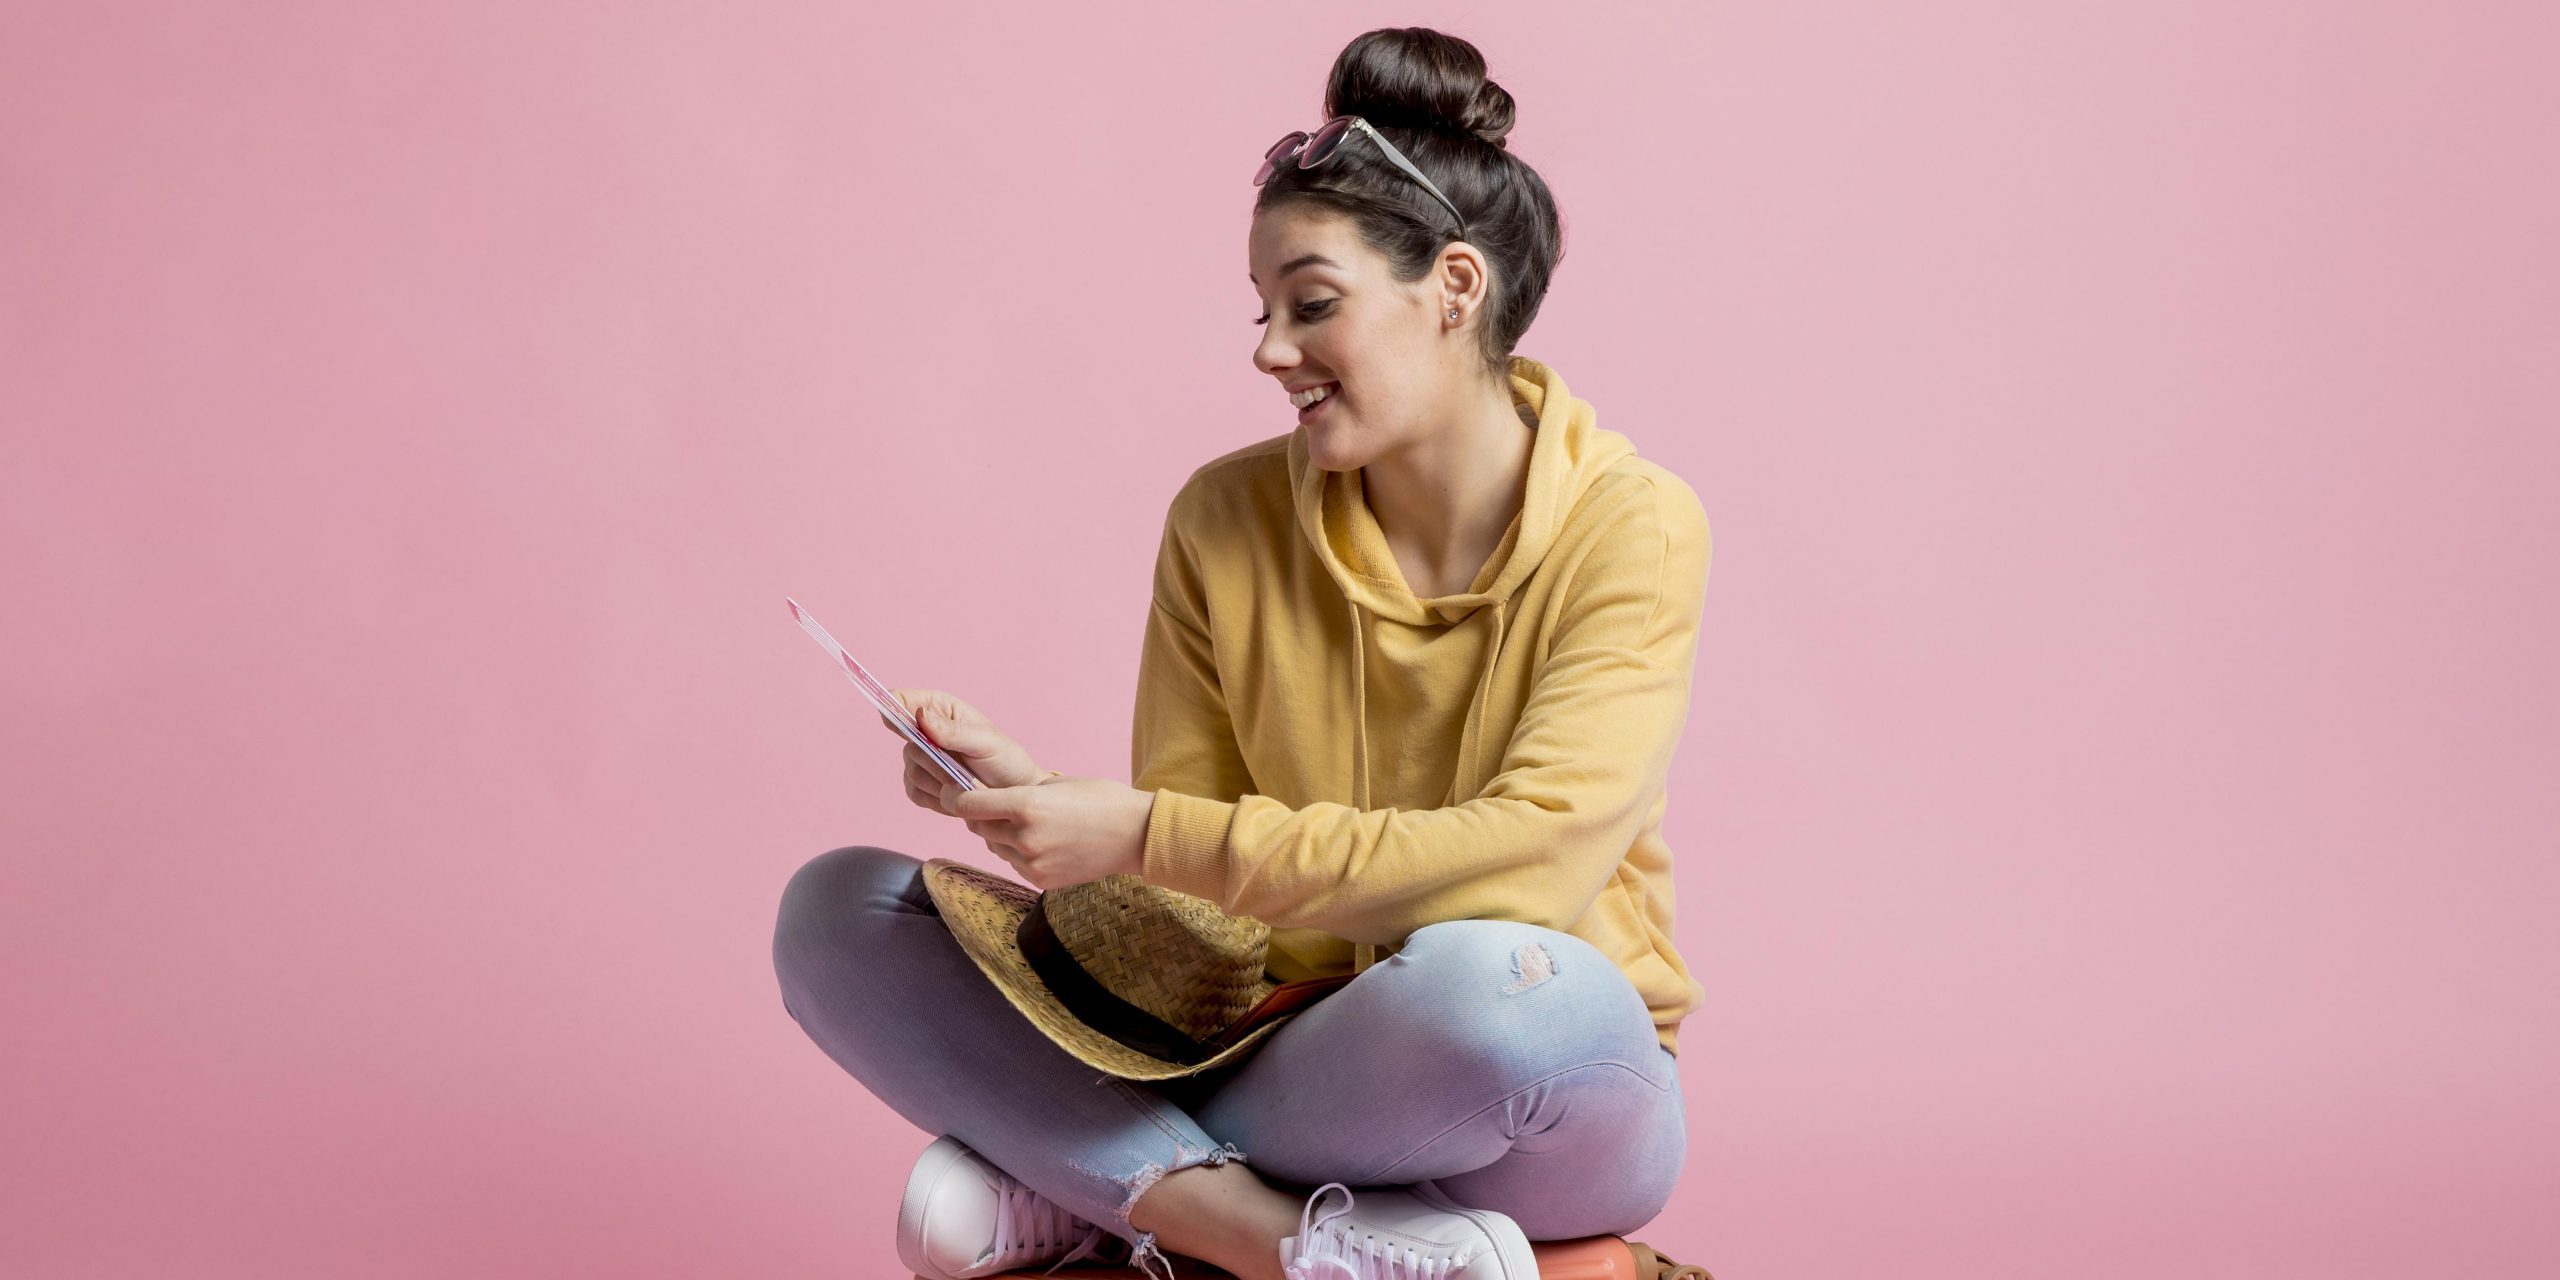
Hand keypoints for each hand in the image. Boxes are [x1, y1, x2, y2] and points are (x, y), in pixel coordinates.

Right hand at [886, 689, 1046, 814]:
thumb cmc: (1005, 759)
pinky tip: (956, 797)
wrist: (1012, 794)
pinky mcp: (919, 785)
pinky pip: (915, 793)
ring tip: (966, 784)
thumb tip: (919, 716)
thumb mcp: (985, 741)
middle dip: (934, 761)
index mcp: (940, 708)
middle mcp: (925, 731)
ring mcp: (920, 759)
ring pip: (911, 772)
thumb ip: (952, 730)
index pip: (902, 700)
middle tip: (960, 771)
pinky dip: (936, 799)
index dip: (892, 707)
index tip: (896, 721)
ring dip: (939, 783)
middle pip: (907, 744)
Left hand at [942, 775, 1155, 890]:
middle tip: (988, 803)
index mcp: (1025, 805)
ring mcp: (1031, 862)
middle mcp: (1023, 837)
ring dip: (998, 834)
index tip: (954, 791)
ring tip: (1022, 822)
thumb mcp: (1054, 784)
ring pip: (994, 846)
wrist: (1135, 835)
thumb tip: (985, 800)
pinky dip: (1017, 851)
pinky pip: (1013, 863)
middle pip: (977, 826)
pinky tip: (1039, 841)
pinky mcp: (1040, 880)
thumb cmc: (1099, 800)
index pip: (967, 804)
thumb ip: (1016, 793)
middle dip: (978, 814)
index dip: (956, 796)